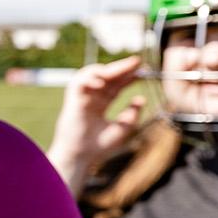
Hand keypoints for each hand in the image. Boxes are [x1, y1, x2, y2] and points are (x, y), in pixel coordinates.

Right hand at [45, 55, 145, 191]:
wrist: (82, 156)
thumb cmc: (99, 146)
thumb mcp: (123, 128)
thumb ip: (132, 114)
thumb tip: (141, 99)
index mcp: (101, 104)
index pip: (116, 85)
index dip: (129, 77)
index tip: (144, 70)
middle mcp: (92, 98)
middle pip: (107, 76)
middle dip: (122, 68)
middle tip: (137, 61)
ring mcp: (82, 97)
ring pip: (92, 74)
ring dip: (108, 69)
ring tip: (124, 67)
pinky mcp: (73, 100)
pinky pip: (79, 82)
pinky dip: (90, 77)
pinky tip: (104, 79)